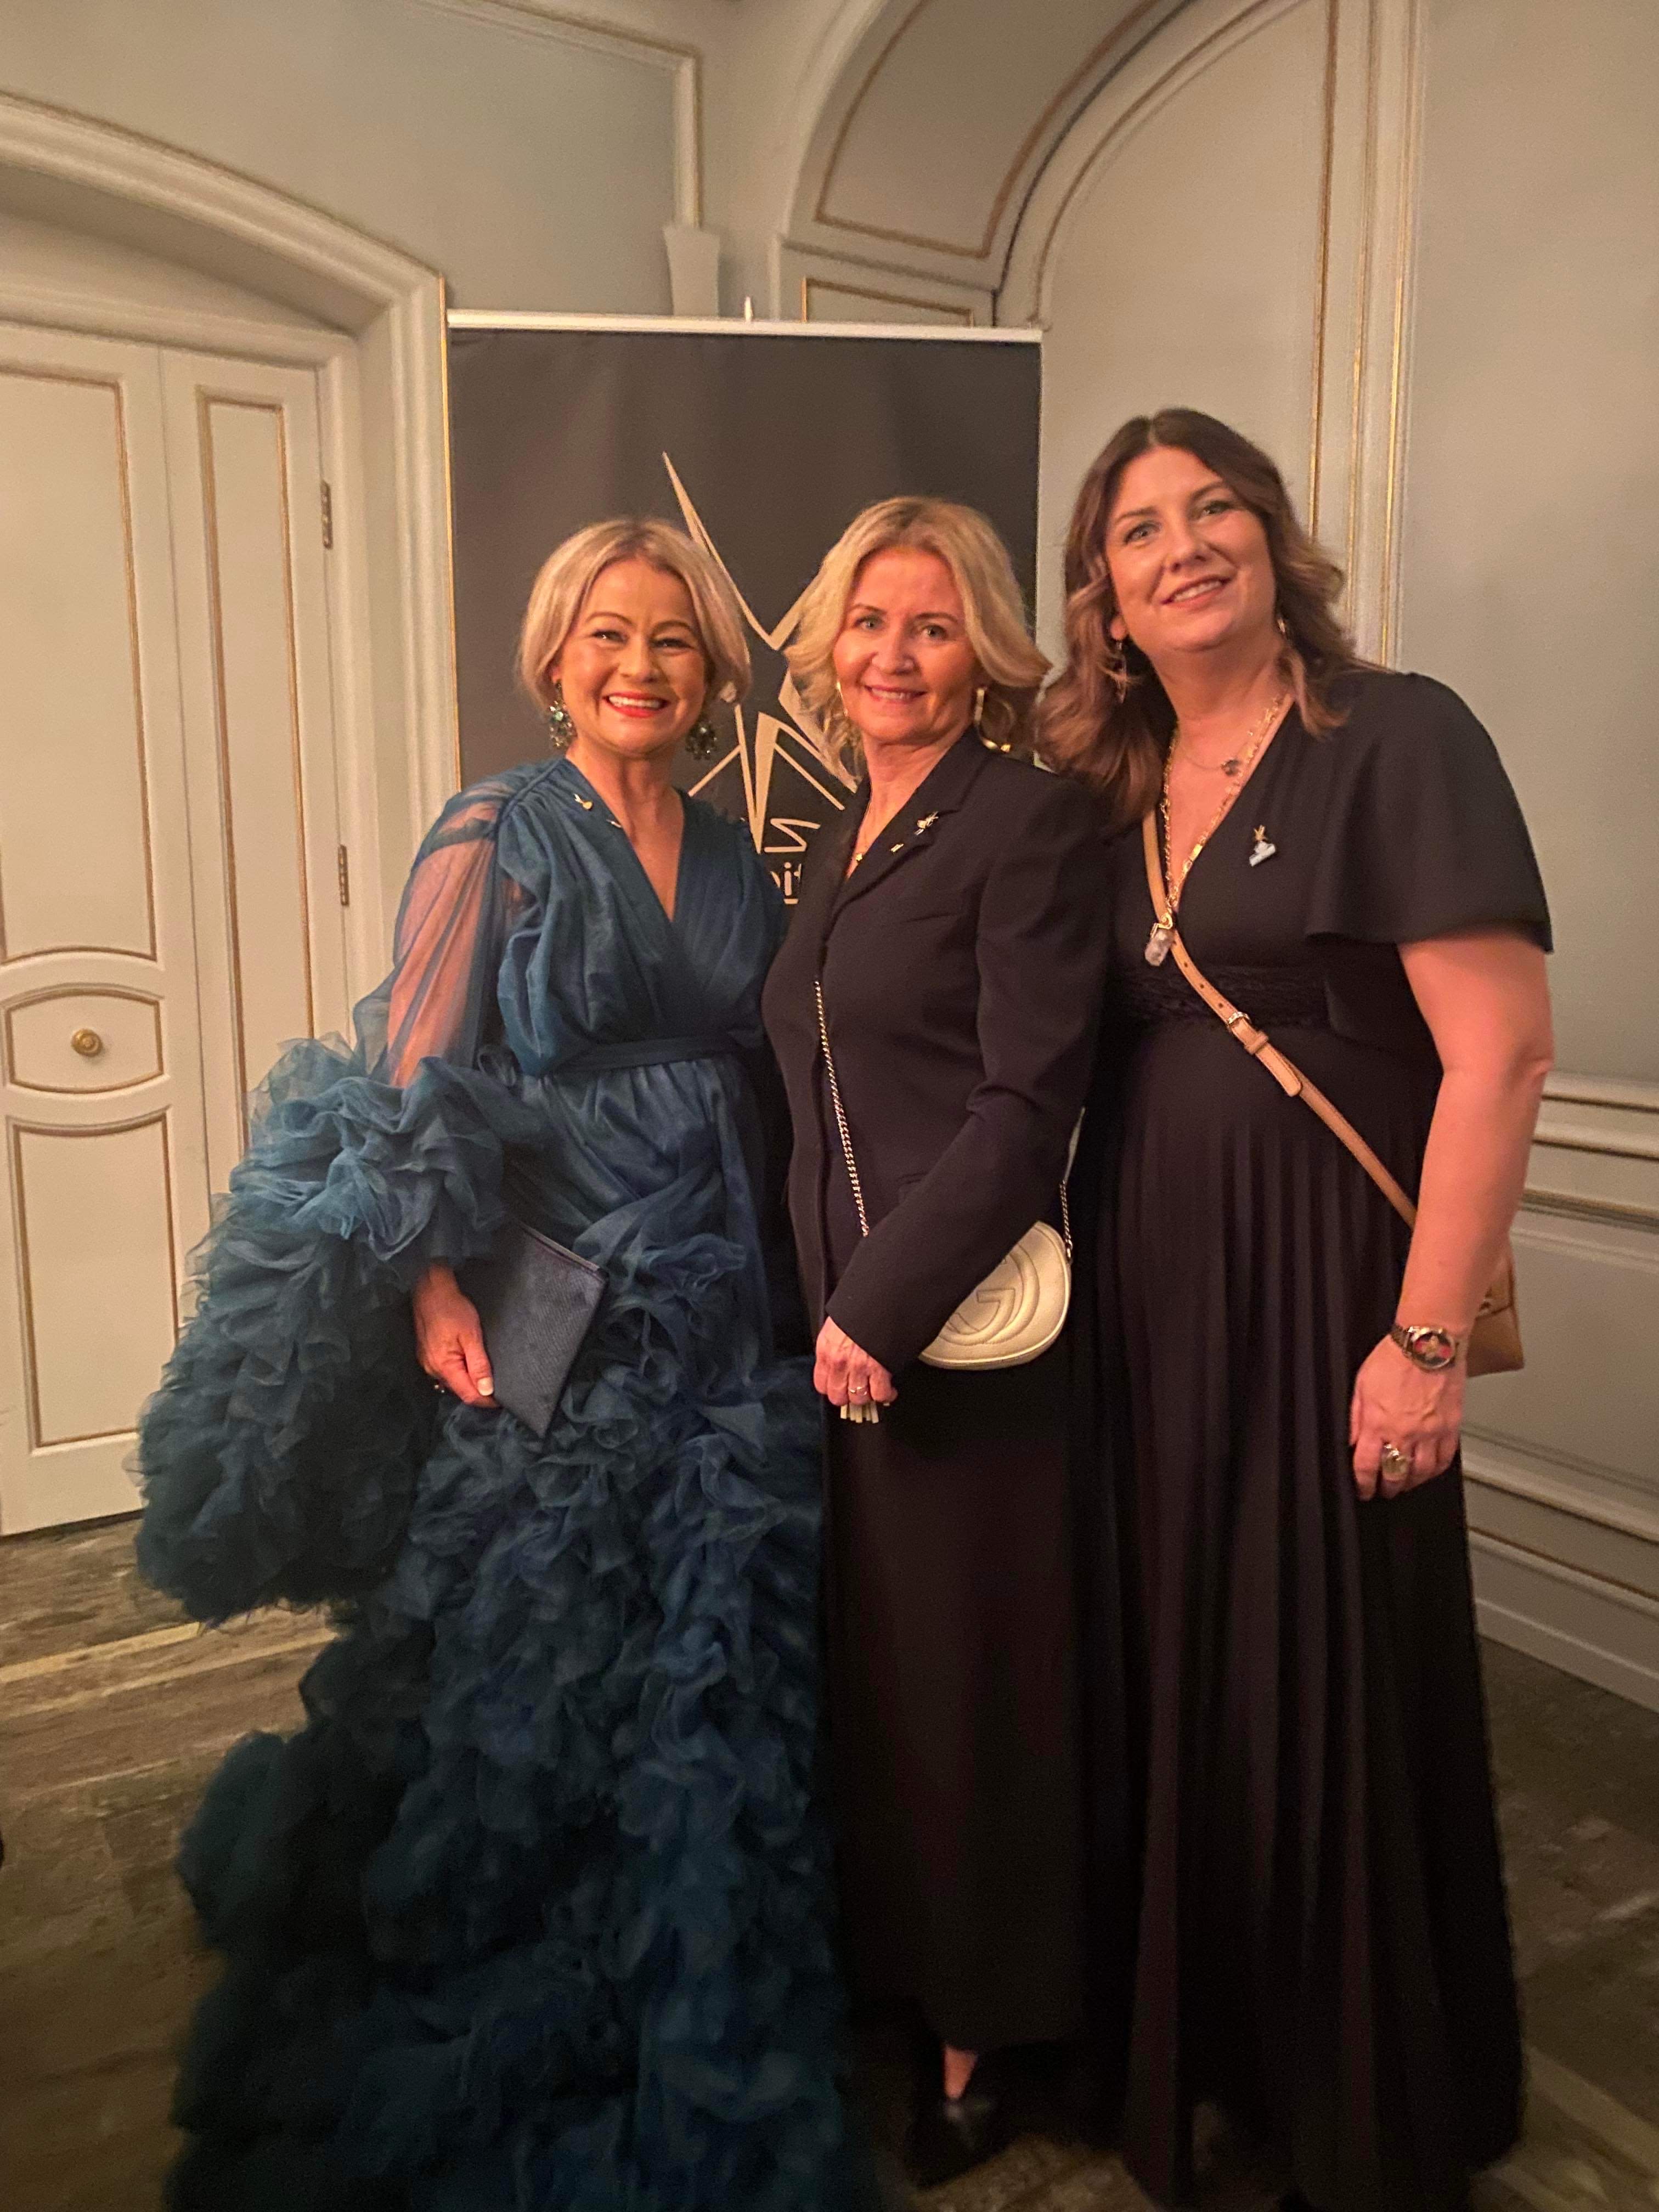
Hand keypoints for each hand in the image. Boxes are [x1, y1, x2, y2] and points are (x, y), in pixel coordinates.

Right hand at [412, 1263, 496, 1407]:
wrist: (430, 1290)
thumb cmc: (451, 1308)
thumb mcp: (471, 1335)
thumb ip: (479, 1365)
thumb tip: (486, 1389)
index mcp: (444, 1366)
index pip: (468, 1394)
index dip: (486, 1401)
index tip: (501, 1401)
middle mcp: (432, 1369)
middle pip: (459, 1390)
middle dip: (478, 1393)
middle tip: (498, 1390)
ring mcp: (427, 1363)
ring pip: (452, 1382)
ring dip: (469, 1383)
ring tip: (486, 1379)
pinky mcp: (426, 1355)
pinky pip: (445, 1372)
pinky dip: (459, 1373)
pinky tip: (469, 1367)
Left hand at [813, 1317, 897, 1411]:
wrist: (879, 1299)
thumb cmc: (858, 1309)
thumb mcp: (836, 1326)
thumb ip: (834, 1346)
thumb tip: (838, 1362)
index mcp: (826, 1350)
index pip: (821, 1385)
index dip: (833, 1389)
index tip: (840, 1387)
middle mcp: (839, 1362)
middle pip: (839, 1397)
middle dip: (849, 1396)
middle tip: (857, 1391)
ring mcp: (859, 1367)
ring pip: (859, 1399)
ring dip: (867, 1395)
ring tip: (873, 1388)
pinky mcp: (878, 1369)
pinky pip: (880, 1394)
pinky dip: (886, 1394)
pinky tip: (889, 1389)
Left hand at [1349, 1335, 1463, 1498]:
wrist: (1428, 1344)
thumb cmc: (1394, 1358)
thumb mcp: (1361, 1386)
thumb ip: (1356, 1418)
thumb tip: (1350, 1442)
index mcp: (1378, 1423)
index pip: (1367, 1467)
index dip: (1363, 1484)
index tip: (1363, 1490)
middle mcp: (1405, 1433)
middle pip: (1395, 1474)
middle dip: (1387, 1487)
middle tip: (1385, 1489)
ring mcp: (1430, 1432)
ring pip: (1421, 1472)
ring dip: (1411, 1482)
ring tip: (1405, 1482)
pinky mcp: (1451, 1427)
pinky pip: (1445, 1459)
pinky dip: (1436, 1470)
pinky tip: (1429, 1470)